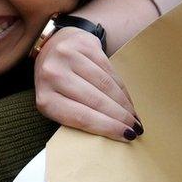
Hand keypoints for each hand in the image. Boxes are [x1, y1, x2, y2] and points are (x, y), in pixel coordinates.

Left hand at [33, 27, 142, 141]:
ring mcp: (67, 56)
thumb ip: (76, 116)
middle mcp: (52, 74)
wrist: (51, 45)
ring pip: (105, 85)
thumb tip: (111, 133)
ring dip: (124, 104)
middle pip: (95, 101)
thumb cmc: (56, 82)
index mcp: (45, 98)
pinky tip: (128, 99)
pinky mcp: (83, 44)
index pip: (80, 117)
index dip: (107, 127)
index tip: (126, 136)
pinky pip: (108, 69)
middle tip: (136, 129)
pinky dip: (121, 88)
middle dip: (120, 117)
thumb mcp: (58, 102)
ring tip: (134, 116)